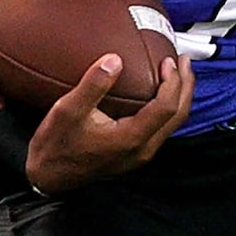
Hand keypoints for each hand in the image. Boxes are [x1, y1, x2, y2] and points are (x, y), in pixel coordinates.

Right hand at [26, 54, 192, 191]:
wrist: (49, 176)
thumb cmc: (56, 146)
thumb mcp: (68, 110)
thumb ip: (93, 85)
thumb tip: (114, 59)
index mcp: (131, 138)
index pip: (165, 107)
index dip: (172, 81)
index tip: (167, 60)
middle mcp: (142, 149)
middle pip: (178, 115)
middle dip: (186, 86)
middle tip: (184, 61)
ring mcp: (141, 154)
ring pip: (173, 123)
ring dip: (180, 96)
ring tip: (178, 73)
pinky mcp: (136, 153)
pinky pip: (163, 128)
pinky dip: (168, 107)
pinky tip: (160, 94)